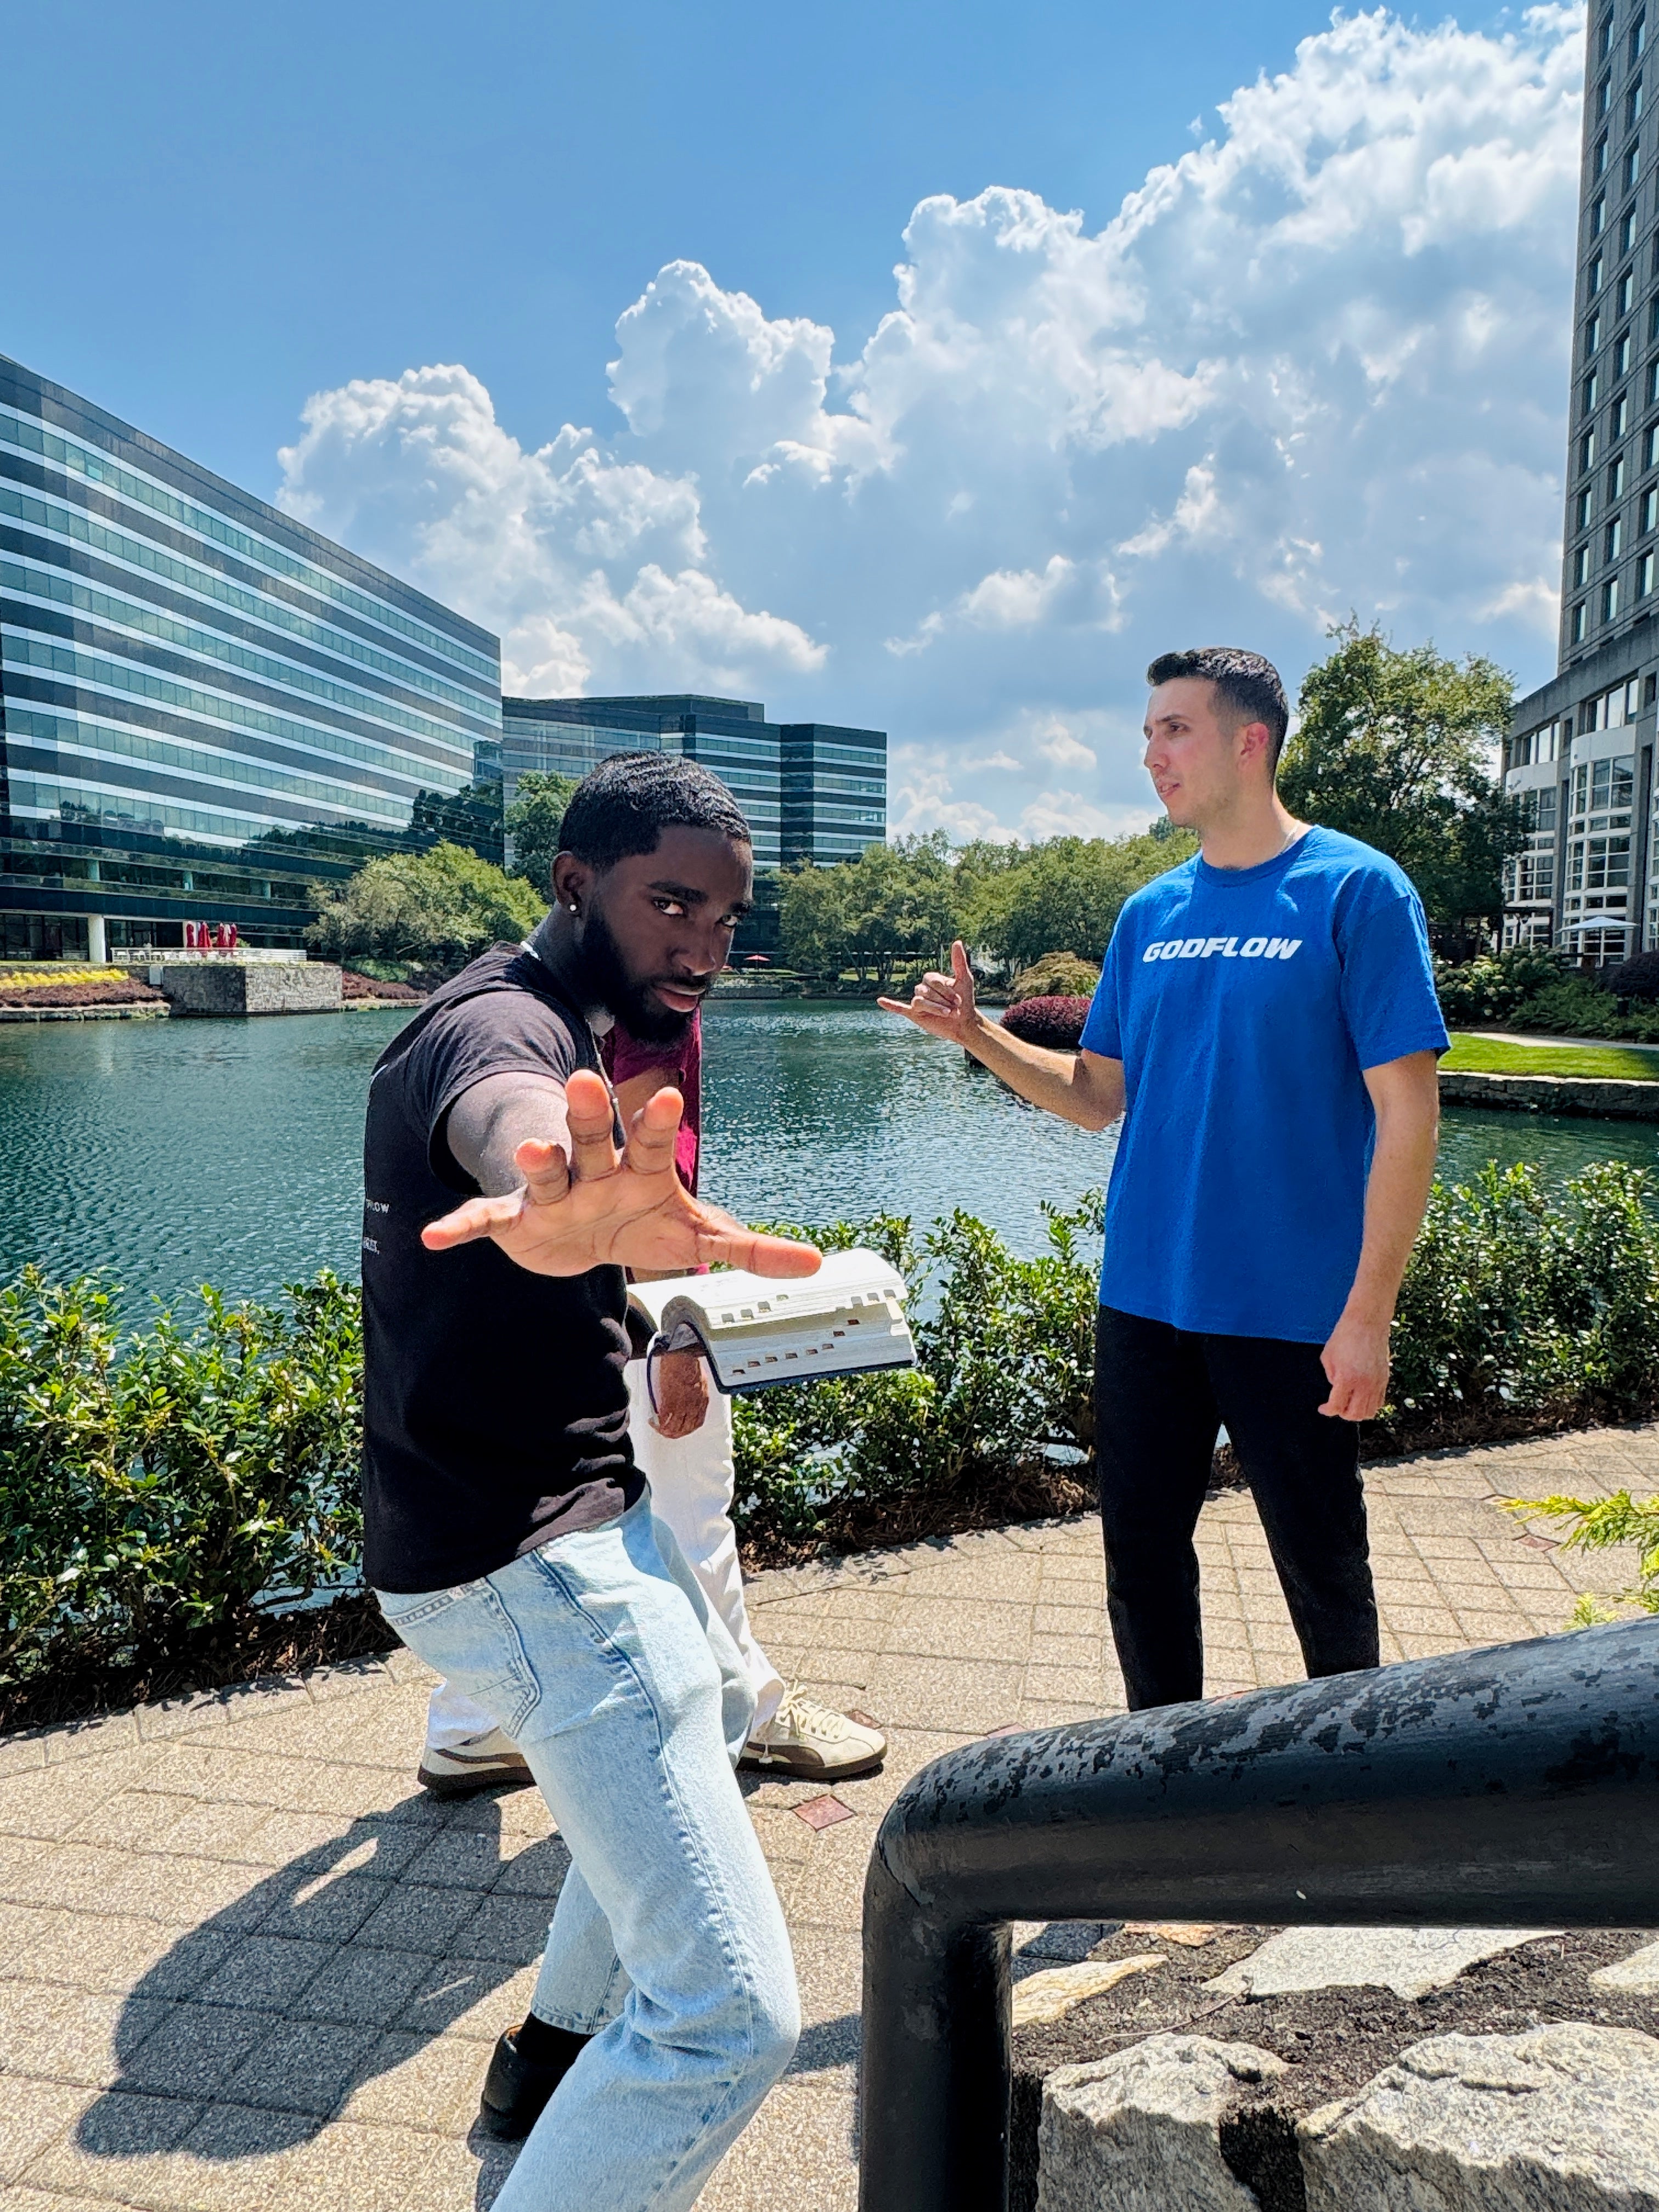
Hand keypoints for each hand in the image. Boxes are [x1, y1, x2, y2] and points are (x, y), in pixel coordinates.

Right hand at [423, 1069, 820, 1280]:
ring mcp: (554, 1193)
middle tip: (585, 1076)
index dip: (658, 1119)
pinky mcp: (518, 1222)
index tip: (671, 1093)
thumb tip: (815, 1262)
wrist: (580, 1236)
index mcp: (639, 1167)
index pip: (651, 1138)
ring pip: (545, 1171)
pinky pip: (489, 1222)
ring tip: (530, 1149)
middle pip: (593, 1136)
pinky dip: (463, 1228)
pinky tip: (435, 1238)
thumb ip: (751, 1247)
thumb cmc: (641, 1220)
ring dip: (537, 1162)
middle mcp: (594, 1170)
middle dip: (589, 1112)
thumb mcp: (696, 1234)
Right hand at [649, 1347, 710, 1437]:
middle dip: (675, 1434)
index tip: (680, 1428)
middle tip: (666, 1432)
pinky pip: (664, 1420)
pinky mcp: (670, 1403)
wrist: (681, 1355)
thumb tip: (688, 1398)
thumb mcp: (699, 1380)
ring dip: (664, 1431)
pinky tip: (653, 1420)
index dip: (687, 1428)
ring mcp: (681, 1406)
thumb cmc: (689, 1362)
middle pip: (685, 1430)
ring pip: (674, 1429)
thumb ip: (695, 1393)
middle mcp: (694, 1407)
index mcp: (702, 1401)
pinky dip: (658, 1423)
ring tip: (657, 1427)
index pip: (697, 1422)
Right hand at [878, 940, 979, 1045]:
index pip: (931, 980)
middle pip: (924, 991)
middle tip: (954, 1009)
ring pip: (918, 1001)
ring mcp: (918, 1002)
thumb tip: (957, 942)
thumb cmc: (965, 1001)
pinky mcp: (915, 1014)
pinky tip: (880, 1001)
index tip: (959, 1000)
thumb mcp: (964, 979)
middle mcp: (923, 989)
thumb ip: (958, 961)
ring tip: (947, 1014)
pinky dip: (890, 1005)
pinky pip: (900, 1008)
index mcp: (931, 979)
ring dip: (934, 1008)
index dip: (945, 990)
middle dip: (942, 1000)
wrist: (964, 1023)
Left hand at [1319, 1307, 1390, 1420]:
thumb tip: (1337, 1389)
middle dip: (1342, 1413)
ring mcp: (1376, 1383)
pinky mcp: (1385, 1379)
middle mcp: (1364, 1384)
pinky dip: (1370, 1405)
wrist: (1367, 1322)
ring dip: (1357, 1412)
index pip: (1337, 1407)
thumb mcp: (1328, 1357)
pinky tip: (1361, 1398)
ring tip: (1348, 1403)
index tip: (1323, 1408)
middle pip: (1354, 1414)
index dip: (1327, 1410)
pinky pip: (1379, 1402)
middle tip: (1336, 1406)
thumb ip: (1331, 1377)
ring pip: (1369, 1412)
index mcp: (1346, 1379)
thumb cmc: (1344, 1337)